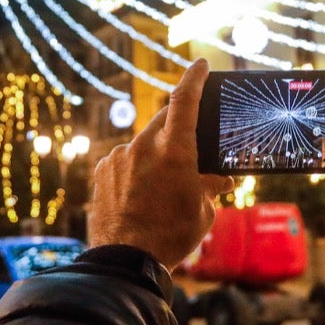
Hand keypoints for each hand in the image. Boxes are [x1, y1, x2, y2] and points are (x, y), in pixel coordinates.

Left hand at [89, 58, 233, 268]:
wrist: (126, 260)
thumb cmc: (171, 235)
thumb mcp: (203, 211)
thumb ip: (210, 187)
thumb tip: (221, 180)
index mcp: (175, 150)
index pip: (185, 100)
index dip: (194, 78)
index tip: (201, 65)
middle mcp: (144, 146)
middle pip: (164, 121)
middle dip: (179, 127)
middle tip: (190, 144)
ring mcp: (119, 157)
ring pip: (144, 143)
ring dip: (157, 154)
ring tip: (164, 185)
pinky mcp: (103, 171)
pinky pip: (125, 159)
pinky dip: (137, 168)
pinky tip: (142, 193)